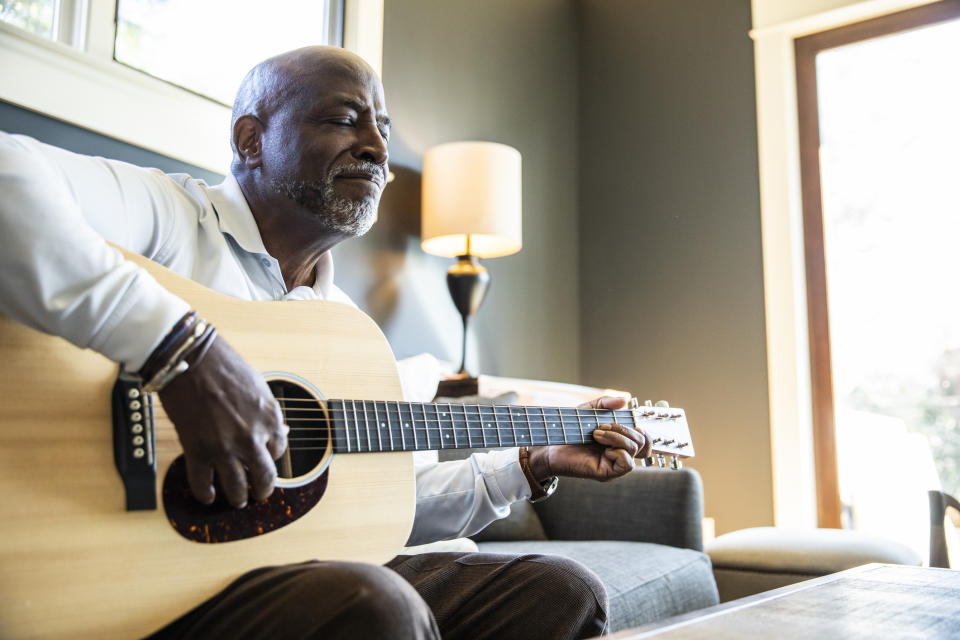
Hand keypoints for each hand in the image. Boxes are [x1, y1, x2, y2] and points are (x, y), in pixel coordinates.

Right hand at [158, 337, 286, 507]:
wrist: (191, 359)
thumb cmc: (224, 366)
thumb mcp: (259, 387)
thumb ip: (267, 412)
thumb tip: (275, 430)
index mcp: (270, 419)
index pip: (280, 450)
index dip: (273, 455)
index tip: (266, 457)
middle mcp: (251, 437)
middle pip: (264, 477)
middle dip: (263, 489)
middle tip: (260, 492)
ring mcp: (224, 447)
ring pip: (237, 488)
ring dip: (238, 497)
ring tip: (238, 500)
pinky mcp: (196, 450)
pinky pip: (202, 483)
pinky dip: (205, 494)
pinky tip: (208, 496)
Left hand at [528, 396, 650, 481]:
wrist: (551, 445)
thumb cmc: (570, 430)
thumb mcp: (588, 411)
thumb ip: (605, 404)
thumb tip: (625, 400)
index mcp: (619, 440)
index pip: (645, 440)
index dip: (645, 431)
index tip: (634, 423)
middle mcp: (620, 453)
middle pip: (642, 442)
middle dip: (625, 429)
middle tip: (602, 426)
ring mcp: (615, 464)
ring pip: (634, 450)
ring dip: (618, 438)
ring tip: (597, 434)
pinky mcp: (608, 473)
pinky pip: (627, 464)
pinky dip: (618, 452)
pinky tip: (604, 448)